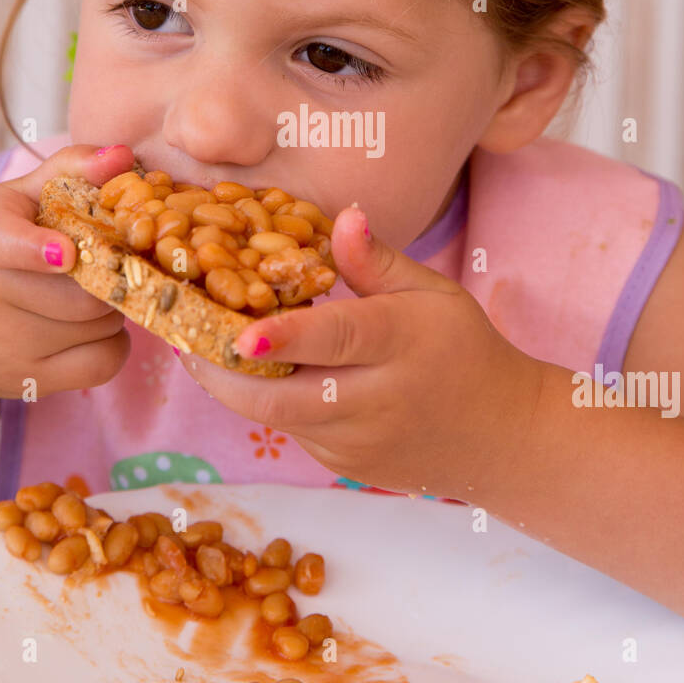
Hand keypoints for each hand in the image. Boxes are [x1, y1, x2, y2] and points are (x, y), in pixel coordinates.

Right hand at [0, 143, 136, 401]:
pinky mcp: (28, 382)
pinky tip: (94, 328)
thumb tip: (123, 156)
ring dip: (114, 305)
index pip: (4, 244)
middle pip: (83, 289)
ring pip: (100, 324)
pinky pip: (104, 363)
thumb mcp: (12, 203)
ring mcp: (7, 345)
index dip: (38, 249)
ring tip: (92, 290)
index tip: (64, 252)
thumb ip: (68, 171)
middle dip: (110, 273)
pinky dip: (115, 343)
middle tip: (105, 261)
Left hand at [179, 206, 543, 499]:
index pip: (338, 339)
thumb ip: (378, 262)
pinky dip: (268, 403)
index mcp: (404, 343)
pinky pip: (294, 430)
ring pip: (280, 417)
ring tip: (197, 348)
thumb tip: (343, 217)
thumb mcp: (433, 293)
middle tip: (183, 340)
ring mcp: (360, 442)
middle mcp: (379, 400)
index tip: (241, 336)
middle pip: (288, 397)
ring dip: (236, 387)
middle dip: (225, 375)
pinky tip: (250, 374)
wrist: (501, 436)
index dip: (287, 338)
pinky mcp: (346, 465)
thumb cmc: (462, 348)